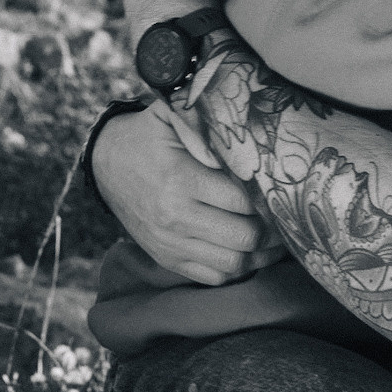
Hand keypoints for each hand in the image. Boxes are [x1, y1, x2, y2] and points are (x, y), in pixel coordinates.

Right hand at [89, 107, 281, 284]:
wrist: (105, 164)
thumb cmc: (146, 136)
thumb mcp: (169, 115)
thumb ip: (202, 121)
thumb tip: (240, 141)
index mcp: (179, 180)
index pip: (242, 201)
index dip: (268, 198)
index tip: (281, 190)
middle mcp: (175, 217)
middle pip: (244, 237)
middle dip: (272, 229)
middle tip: (286, 215)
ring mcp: (171, 243)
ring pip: (233, 264)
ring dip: (262, 254)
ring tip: (277, 236)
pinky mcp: (168, 259)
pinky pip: (214, 277)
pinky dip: (238, 269)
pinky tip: (252, 251)